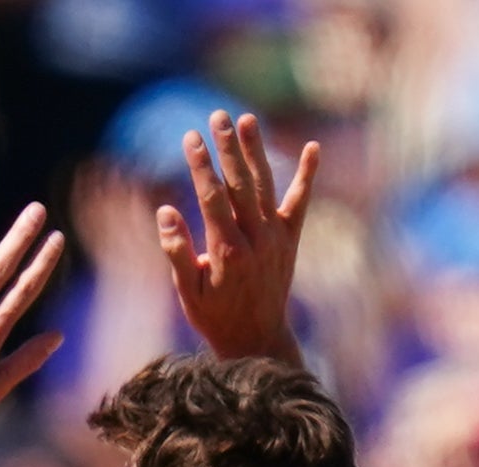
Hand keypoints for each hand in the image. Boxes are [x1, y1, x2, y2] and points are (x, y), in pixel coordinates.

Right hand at [162, 111, 318, 367]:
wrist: (257, 339)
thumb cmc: (215, 316)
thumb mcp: (188, 291)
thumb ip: (177, 251)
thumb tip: (165, 212)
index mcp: (227, 250)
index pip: (212, 197)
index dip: (201, 165)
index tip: (191, 137)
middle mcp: (255, 238)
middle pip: (240, 183)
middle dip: (227, 148)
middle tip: (217, 116)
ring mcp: (276, 237)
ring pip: (266, 185)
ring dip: (256, 151)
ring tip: (246, 119)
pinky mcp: (291, 239)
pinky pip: (301, 203)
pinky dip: (307, 176)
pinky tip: (313, 148)